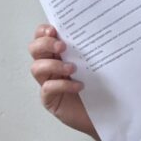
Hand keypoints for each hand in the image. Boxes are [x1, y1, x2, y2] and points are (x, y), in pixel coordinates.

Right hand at [27, 24, 97, 139]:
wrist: (106, 112)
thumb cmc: (100, 86)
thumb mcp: (97, 63)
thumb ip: (90, 48)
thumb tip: (96, 28)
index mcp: (58, 53)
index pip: (42, 37)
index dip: (43, 31)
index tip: (54, 30)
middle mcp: (50, 66)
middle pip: (34, 49)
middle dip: (45, 44)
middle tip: (62, 47)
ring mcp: (48, 83)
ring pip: (36, 68)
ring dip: (53, 65)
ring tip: (72, 69)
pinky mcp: (50, 99)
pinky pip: (47, 89)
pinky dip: (62, 85)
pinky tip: (78, 86)